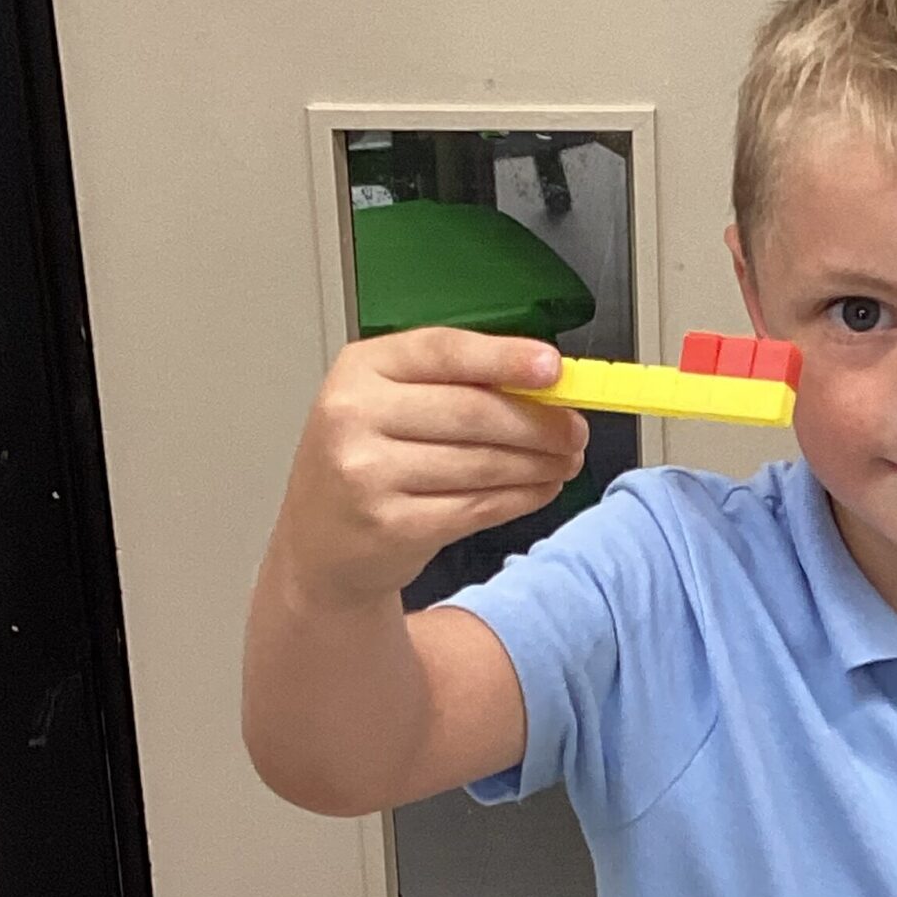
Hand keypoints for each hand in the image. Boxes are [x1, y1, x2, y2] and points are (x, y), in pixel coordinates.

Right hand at [272, 327, 585, 606]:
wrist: (320, 545)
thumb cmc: (366, 462)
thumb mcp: (389, 404)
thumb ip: (455, 384)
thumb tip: (543, 380)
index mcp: (359, 369)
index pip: (442, 352)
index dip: (505, 357)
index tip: (553, 367)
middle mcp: (355, 416)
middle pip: (473, 412)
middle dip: (538, 423)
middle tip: (575, 429)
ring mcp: (367, 474)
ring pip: (482, 464)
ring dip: (538, 464)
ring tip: (565, 460)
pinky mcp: (391, 525)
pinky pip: (477, 507)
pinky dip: (520, 497)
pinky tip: (540, 488)